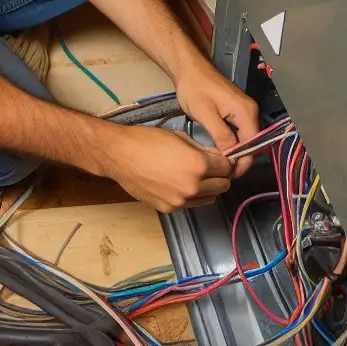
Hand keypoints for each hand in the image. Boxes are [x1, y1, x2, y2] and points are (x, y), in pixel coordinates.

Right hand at [99, 125, 232, 212]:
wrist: (119, 155)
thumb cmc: (147, 140)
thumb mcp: (180, 136)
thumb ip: (202, 149)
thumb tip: (216, 156)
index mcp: (198, 165)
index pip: (227, 167)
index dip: (225, 161)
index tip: (220, 158)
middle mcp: (193, 186)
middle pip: (223, 185)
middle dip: (220, 175)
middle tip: (210, 167)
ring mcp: (181, 201)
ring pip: (210, 198)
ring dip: (208, 188)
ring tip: (194, 176)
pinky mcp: (169, 209)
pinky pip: (190, 204)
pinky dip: (190, 195)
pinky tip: (177, 183)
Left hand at [176, 66, 259, 176]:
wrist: (189, 68)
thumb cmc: (195, 88)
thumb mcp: (205, 114)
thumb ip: (221, 135)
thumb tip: (231, 157)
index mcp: (246, 112)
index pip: (253, 144)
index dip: (243, 162)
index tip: (228, 174)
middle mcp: (250, 111)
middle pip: (252, 143)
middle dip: (240, 159)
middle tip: (223, 172)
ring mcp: (244, 111)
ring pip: (245, 139)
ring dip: (236, 152)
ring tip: (220, 165)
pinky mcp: (236, 111)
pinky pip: (239, 132)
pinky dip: (232, 143)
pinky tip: (220, 151)